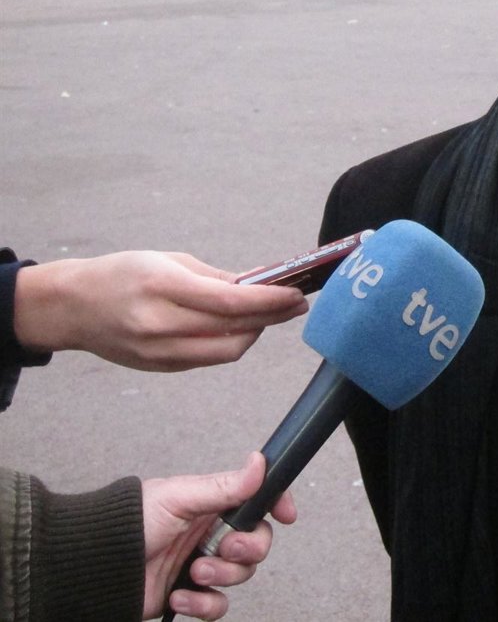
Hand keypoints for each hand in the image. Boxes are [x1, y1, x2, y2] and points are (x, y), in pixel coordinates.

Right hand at [13, 251, 307, 369]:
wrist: (72, 306)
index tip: (295, 294)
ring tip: (273, 315)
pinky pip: (209, 358)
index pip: (229, 302)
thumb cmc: (123, 274)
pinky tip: (243, 327)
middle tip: (295, 304)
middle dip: (272, 318)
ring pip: (226, 351)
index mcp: (162, 288)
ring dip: (256, 333)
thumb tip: (262, 283)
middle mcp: (160, 324)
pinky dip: (231, 343)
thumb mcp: (169, 260)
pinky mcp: (159, 367)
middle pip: (234, 330)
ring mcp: (159, 352)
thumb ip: (217, 277)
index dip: (269, 301)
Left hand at [142, 452, 296, 619]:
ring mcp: (203, 564)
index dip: (277, 504)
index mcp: (212, 503)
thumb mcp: (178, 497)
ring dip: (221, 576)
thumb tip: (259, 462)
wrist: (94, 567)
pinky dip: (203, 603)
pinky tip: (180, 595)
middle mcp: (212, 533)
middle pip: (258, 541)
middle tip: (224, 547)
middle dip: (248, 547)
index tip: (287, 515)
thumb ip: (223, 486)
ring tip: (193, 572)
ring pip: (242, 574)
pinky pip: (218, 605)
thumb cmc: (128, 523)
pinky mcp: (191, 594)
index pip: (258, 499)